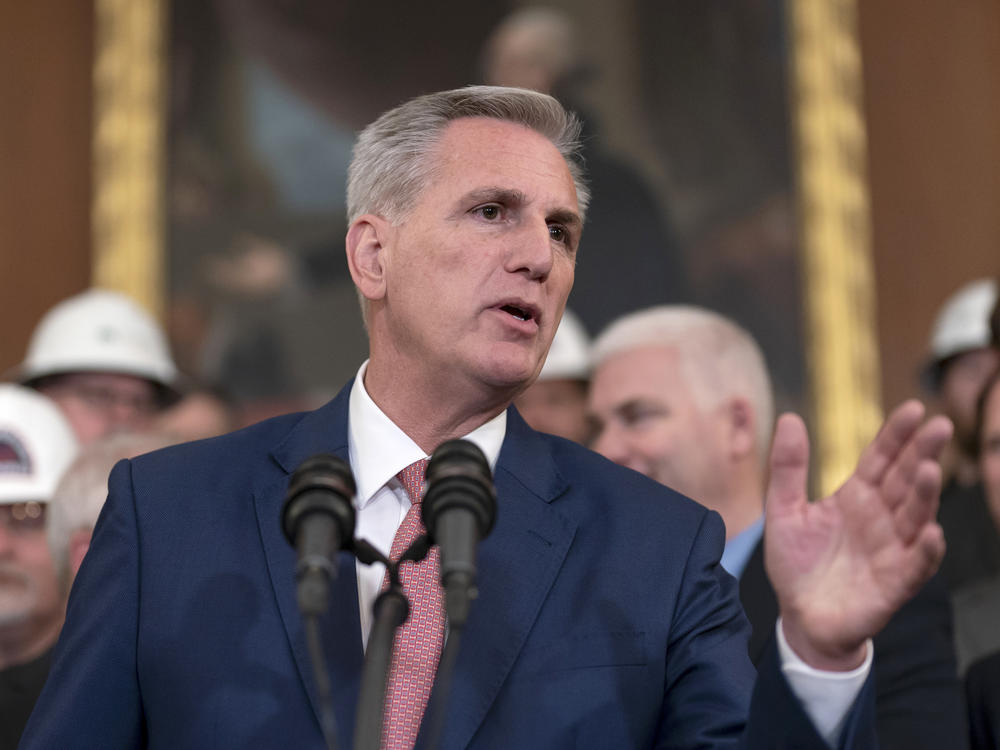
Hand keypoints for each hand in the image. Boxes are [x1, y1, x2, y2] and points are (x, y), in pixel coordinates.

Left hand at [764, 400, 951, 669]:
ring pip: (915, 517)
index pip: (881, 459)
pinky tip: (931, 532)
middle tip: (940, 426)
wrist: (800, 617)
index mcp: (856, 497)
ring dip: (924, 494)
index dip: (896, 435)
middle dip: (922, 453)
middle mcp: (881, 518)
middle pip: (905, 480)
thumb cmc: (797, 563)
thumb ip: (788, 467)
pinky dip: (926, 550)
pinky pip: (916, 565)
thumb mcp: (783, 509)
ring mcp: (891, 549)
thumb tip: (788, 417)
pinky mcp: (894, 583)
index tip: (914, 408)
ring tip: (930, 469)